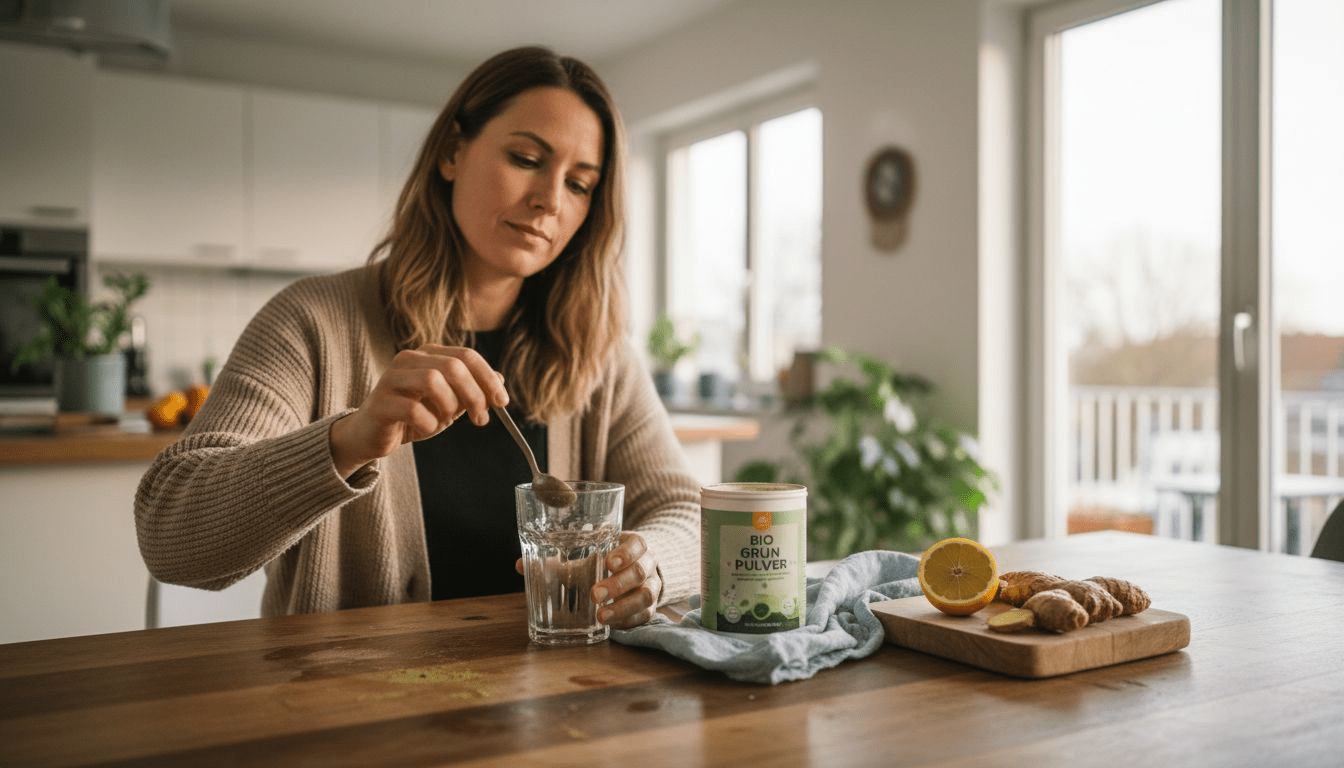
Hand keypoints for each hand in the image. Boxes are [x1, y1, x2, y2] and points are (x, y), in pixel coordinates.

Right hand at [329, 344, 508, 477]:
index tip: (502, 402)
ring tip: (447, 421)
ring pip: (432, 380)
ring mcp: (391, 379)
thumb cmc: (412, 417)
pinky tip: (426, 429)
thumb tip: (501, 379)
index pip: (466, 356)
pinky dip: (429, 424)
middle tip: (481, 419)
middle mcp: (408, 359)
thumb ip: (471, 390)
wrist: (371, 436)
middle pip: (453, 366)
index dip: (488, 378)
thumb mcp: (448, 403)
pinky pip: (414, 410)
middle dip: (474, 394)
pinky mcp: (380, 403)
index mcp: (427, 355)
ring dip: (450, 406)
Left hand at [511, 533, 661, 627]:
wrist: (636, 571)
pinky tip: (610, 625)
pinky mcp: (650, 608)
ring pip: (647, 596)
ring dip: (623, 607)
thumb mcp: (588, 557)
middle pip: (641, 572)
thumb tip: (520, 566)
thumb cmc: (606, 561)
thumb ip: (559, 563)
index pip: (638, 544)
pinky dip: (628, 620)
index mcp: (635, 544)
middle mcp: (649, 564)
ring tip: (601, 617)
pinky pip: (645, 616)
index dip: (625, 553)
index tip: (608, 562)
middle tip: (594, 595)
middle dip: (618, 584)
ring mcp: (653, 586)